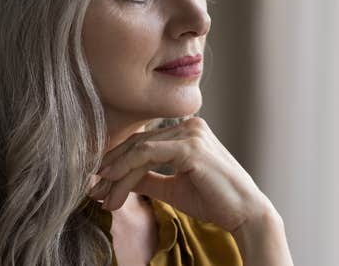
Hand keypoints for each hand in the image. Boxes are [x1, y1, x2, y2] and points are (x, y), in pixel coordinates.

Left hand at [89, 117, 271, 231]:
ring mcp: (191, 133)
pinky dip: (127, 168)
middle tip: (93, 190)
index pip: (143, 141)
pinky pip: (148, 154)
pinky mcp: (191, 147)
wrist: (244, 213)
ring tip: (102, 195)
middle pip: (137, 143)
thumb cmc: (214, 201)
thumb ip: (148, 179)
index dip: (117, 160)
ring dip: (116, 174)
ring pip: (139, 149)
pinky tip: (114, 183)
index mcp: (187, 130)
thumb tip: (118, 179)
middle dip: (112, 168)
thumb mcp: (172, 188)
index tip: (99, 183)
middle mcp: (190, 125)